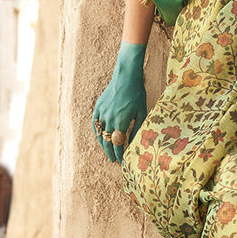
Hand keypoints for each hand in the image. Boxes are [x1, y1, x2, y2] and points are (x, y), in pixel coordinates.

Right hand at [92, 41, 146, 162]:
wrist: (126, 76)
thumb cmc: (137, 93)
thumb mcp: (141, 112)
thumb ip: (136, 129)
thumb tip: (133, 144)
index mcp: (120, 122)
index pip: (117, 144)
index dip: (119, 155)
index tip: (122, 162)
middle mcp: (108, 119)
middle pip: (107, 141)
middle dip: (110, 152)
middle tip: (114, 160)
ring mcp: (101, 112)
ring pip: (99, 133)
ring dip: (103, 144)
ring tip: (108, 150)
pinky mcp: (98, 106)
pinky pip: (94, 123)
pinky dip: (97, 131)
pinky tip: (100, 136)